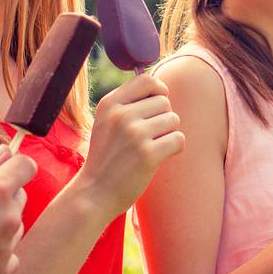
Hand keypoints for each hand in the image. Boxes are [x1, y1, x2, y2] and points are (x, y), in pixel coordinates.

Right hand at [78, 73, 186, 220]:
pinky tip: (160, 156)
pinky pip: (178, 139)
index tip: (157, 105)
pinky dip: (174, 147)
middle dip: (163, 117)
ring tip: (152, 146)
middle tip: (150, 136)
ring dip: (169, 133)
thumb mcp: (106, 122)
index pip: (147, 80)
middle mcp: (121, 115)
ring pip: (174, 120)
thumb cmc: (106, 157)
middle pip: (164, 102)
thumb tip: (161, 87)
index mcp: (110, 104)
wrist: (94, 193)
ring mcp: (135, 134)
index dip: (159, 90)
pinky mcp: (148, 154)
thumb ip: (128, 103)